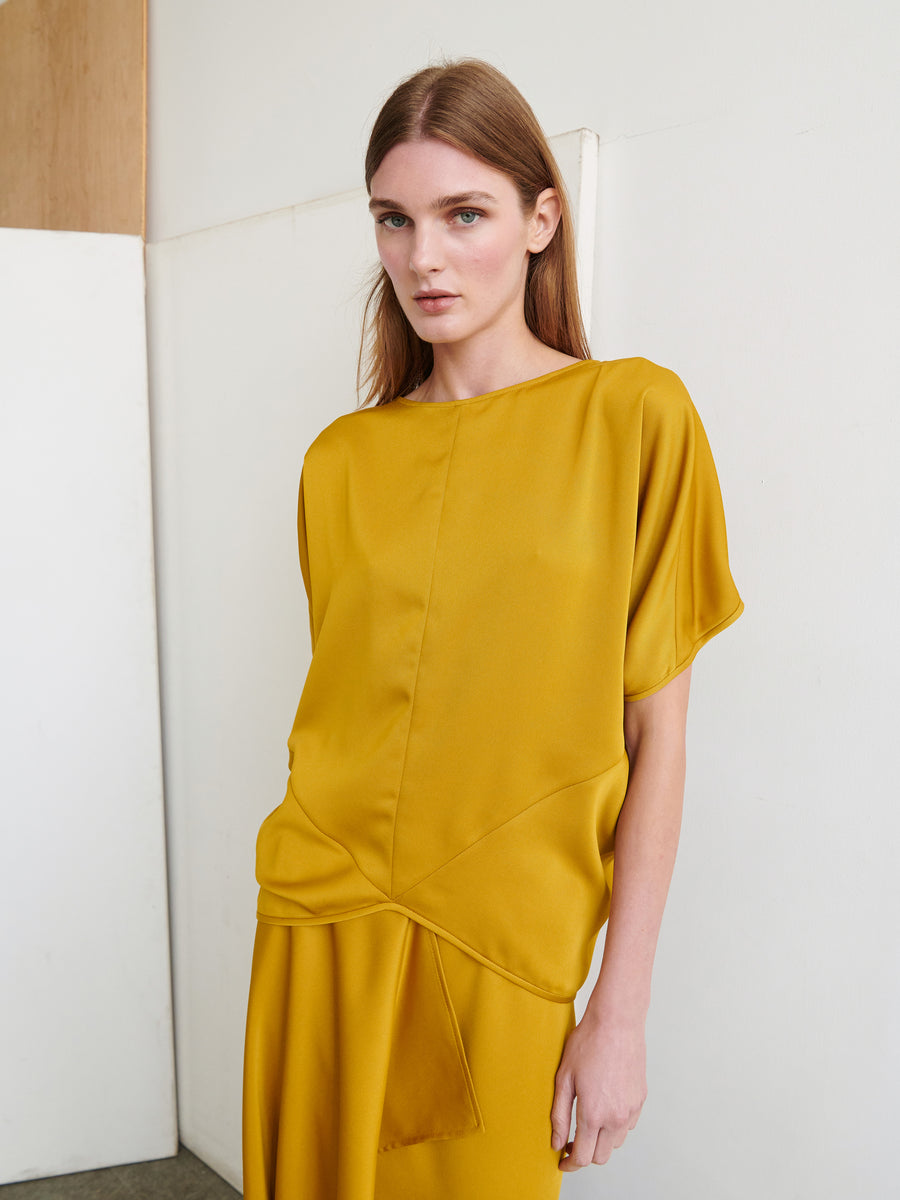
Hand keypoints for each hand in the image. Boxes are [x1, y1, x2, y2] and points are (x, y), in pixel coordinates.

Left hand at [549, 1011, 646, 1170]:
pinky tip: (605, 1105)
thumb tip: (556, 1142)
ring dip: (601, 1139)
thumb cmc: (588, 1043)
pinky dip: (616, 1124)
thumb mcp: (564, 1078)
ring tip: (588, 1119)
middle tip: (572, 1140)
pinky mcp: (640, 1099)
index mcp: (594, 1113)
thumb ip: (559, 1115)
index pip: (583, 1157)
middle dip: (585, 1153)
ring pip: (616, 1142)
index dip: (570, 1163)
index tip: (563, 1160)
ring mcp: (631, 1109)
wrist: (616, 1021)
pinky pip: (628, 1124)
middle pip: (601, 1156)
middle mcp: (616, 1117)